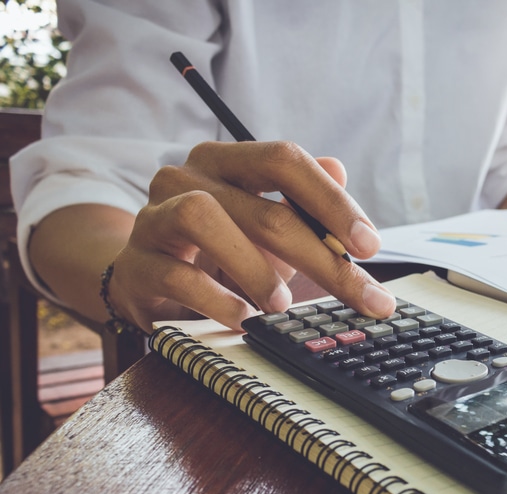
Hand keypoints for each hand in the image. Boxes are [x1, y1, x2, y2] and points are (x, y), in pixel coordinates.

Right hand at [109, 141, 396, 331]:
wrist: (148, 278)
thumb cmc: (222, 249)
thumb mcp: (269, 227)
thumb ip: (304, 204)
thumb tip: (341, 167)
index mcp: (229, 162)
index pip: (284, 161)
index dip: (332, 201)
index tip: (371, 246)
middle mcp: (187, 177)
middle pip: (263, 208)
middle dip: (320, 257)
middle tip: (360, 295)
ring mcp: (154, 217)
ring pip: (203, 219)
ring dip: (254, 267)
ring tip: (281, 304)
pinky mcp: (134, 264)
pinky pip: (174, 273)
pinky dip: (215, 298)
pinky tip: (243, 317)